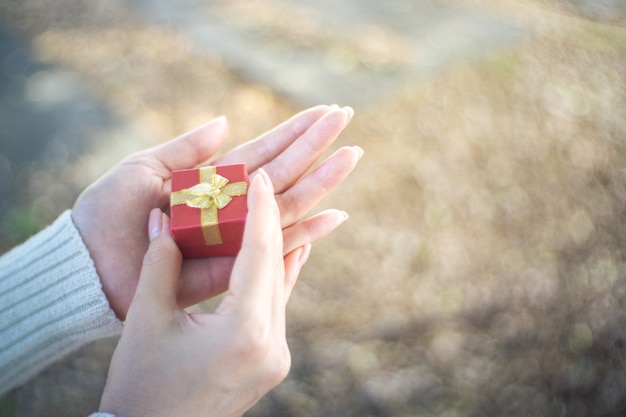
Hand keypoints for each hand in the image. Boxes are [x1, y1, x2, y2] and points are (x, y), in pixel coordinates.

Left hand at [72, 105, 361, 318]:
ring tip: (352, 157)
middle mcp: (230, 205)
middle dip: (316, 147)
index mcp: (211, 179)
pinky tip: (335, 216)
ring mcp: (234, 235)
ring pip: (288, 205)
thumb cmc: (108, 213)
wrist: (90, 264)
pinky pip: (275, 248)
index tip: (325, 111)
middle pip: (283, 172)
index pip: (264, 149)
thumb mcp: (144, 168)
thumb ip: (187, 149)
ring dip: (322, 182)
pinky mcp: (232, 267)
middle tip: (349, 121)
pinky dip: (307, 234)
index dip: (295, 131)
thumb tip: (226, 120)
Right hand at [99, 170, 303, 416]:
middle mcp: (273, 346)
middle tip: (262, 187)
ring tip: (274, 210)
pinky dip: (275, 278)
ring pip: (280, 289)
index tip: (262, 178)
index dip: (261, 211)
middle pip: (276, 270)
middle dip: (269, 225)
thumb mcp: (148, 319)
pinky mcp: (272, 363)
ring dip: (276, 250)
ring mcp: (277, 358)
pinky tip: (286, 253)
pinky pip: (278, 308)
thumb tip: (164, 215)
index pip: (260, 255)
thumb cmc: (140, 384)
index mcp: (244, 333)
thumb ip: (160, 262)